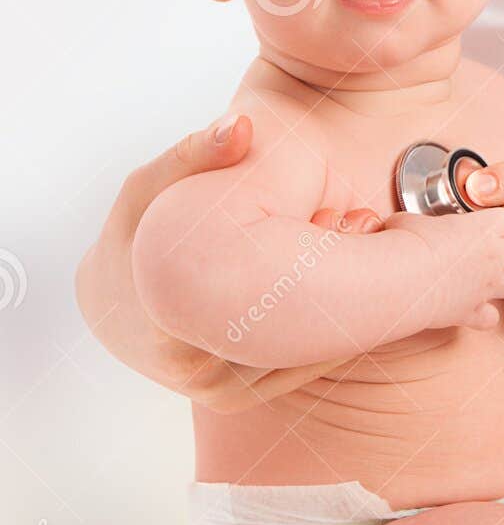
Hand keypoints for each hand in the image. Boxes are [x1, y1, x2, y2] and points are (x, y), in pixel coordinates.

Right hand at [75, 115, 383, 413]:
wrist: (115, 300)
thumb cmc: (136, 233)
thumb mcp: (152, 186)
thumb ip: (196, 153)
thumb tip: (240, 127)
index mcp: (160, 309)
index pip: (265, 288)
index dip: (321, 247)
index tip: (355, 217)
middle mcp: (185, 359)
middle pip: (288, 326)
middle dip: (338, 278)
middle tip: (368, 232)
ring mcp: (210, 386)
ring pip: (297, 354)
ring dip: (340, 312)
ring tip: (364, 252)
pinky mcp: (231, 397)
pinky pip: (293, 371)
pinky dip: (328, 338)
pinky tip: (356, 298)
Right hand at [381, 208, 503, 329]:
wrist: (401, 278)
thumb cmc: (408, 243)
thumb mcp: (416, 219)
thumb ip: (426, 222)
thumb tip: (411, 223)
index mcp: (485, 228)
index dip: (498, 224)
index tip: (483, 227)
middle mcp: (494, 257)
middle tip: (493, 251)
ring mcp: (486, 287)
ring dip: (502, 281)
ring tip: (480, 277)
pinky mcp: (472, 312)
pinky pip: (491, 318)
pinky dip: (483, 315)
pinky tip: (467, 307)